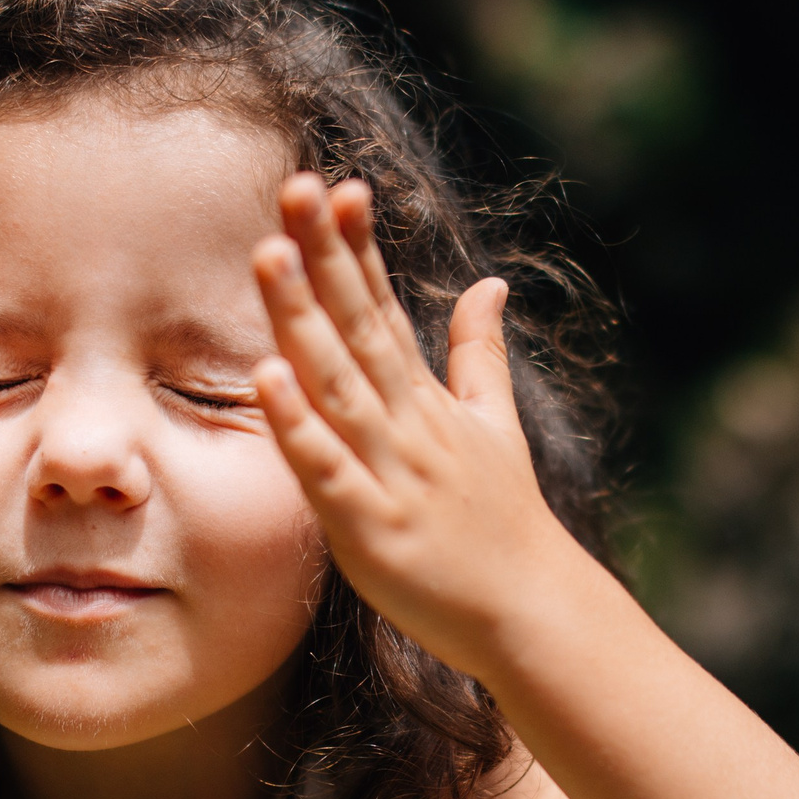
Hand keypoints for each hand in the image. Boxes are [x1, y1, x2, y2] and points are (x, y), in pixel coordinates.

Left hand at [252, 173, 587, 679]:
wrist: (533, 612)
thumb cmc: (504, 524)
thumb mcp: (496, 427)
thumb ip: (479, 353)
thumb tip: (489, 283)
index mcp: (426, 400)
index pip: (383, 308)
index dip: (357, 248)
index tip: (336, 185)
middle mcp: (408, 424)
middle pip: (357, 327)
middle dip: (325, 257)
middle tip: (295, 187)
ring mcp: (391, 473)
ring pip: (337, 384)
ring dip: (301, 319)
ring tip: (269, 256)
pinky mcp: (372, 529)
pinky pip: (328, 471)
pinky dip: (299, 426)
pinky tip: (266, 379)